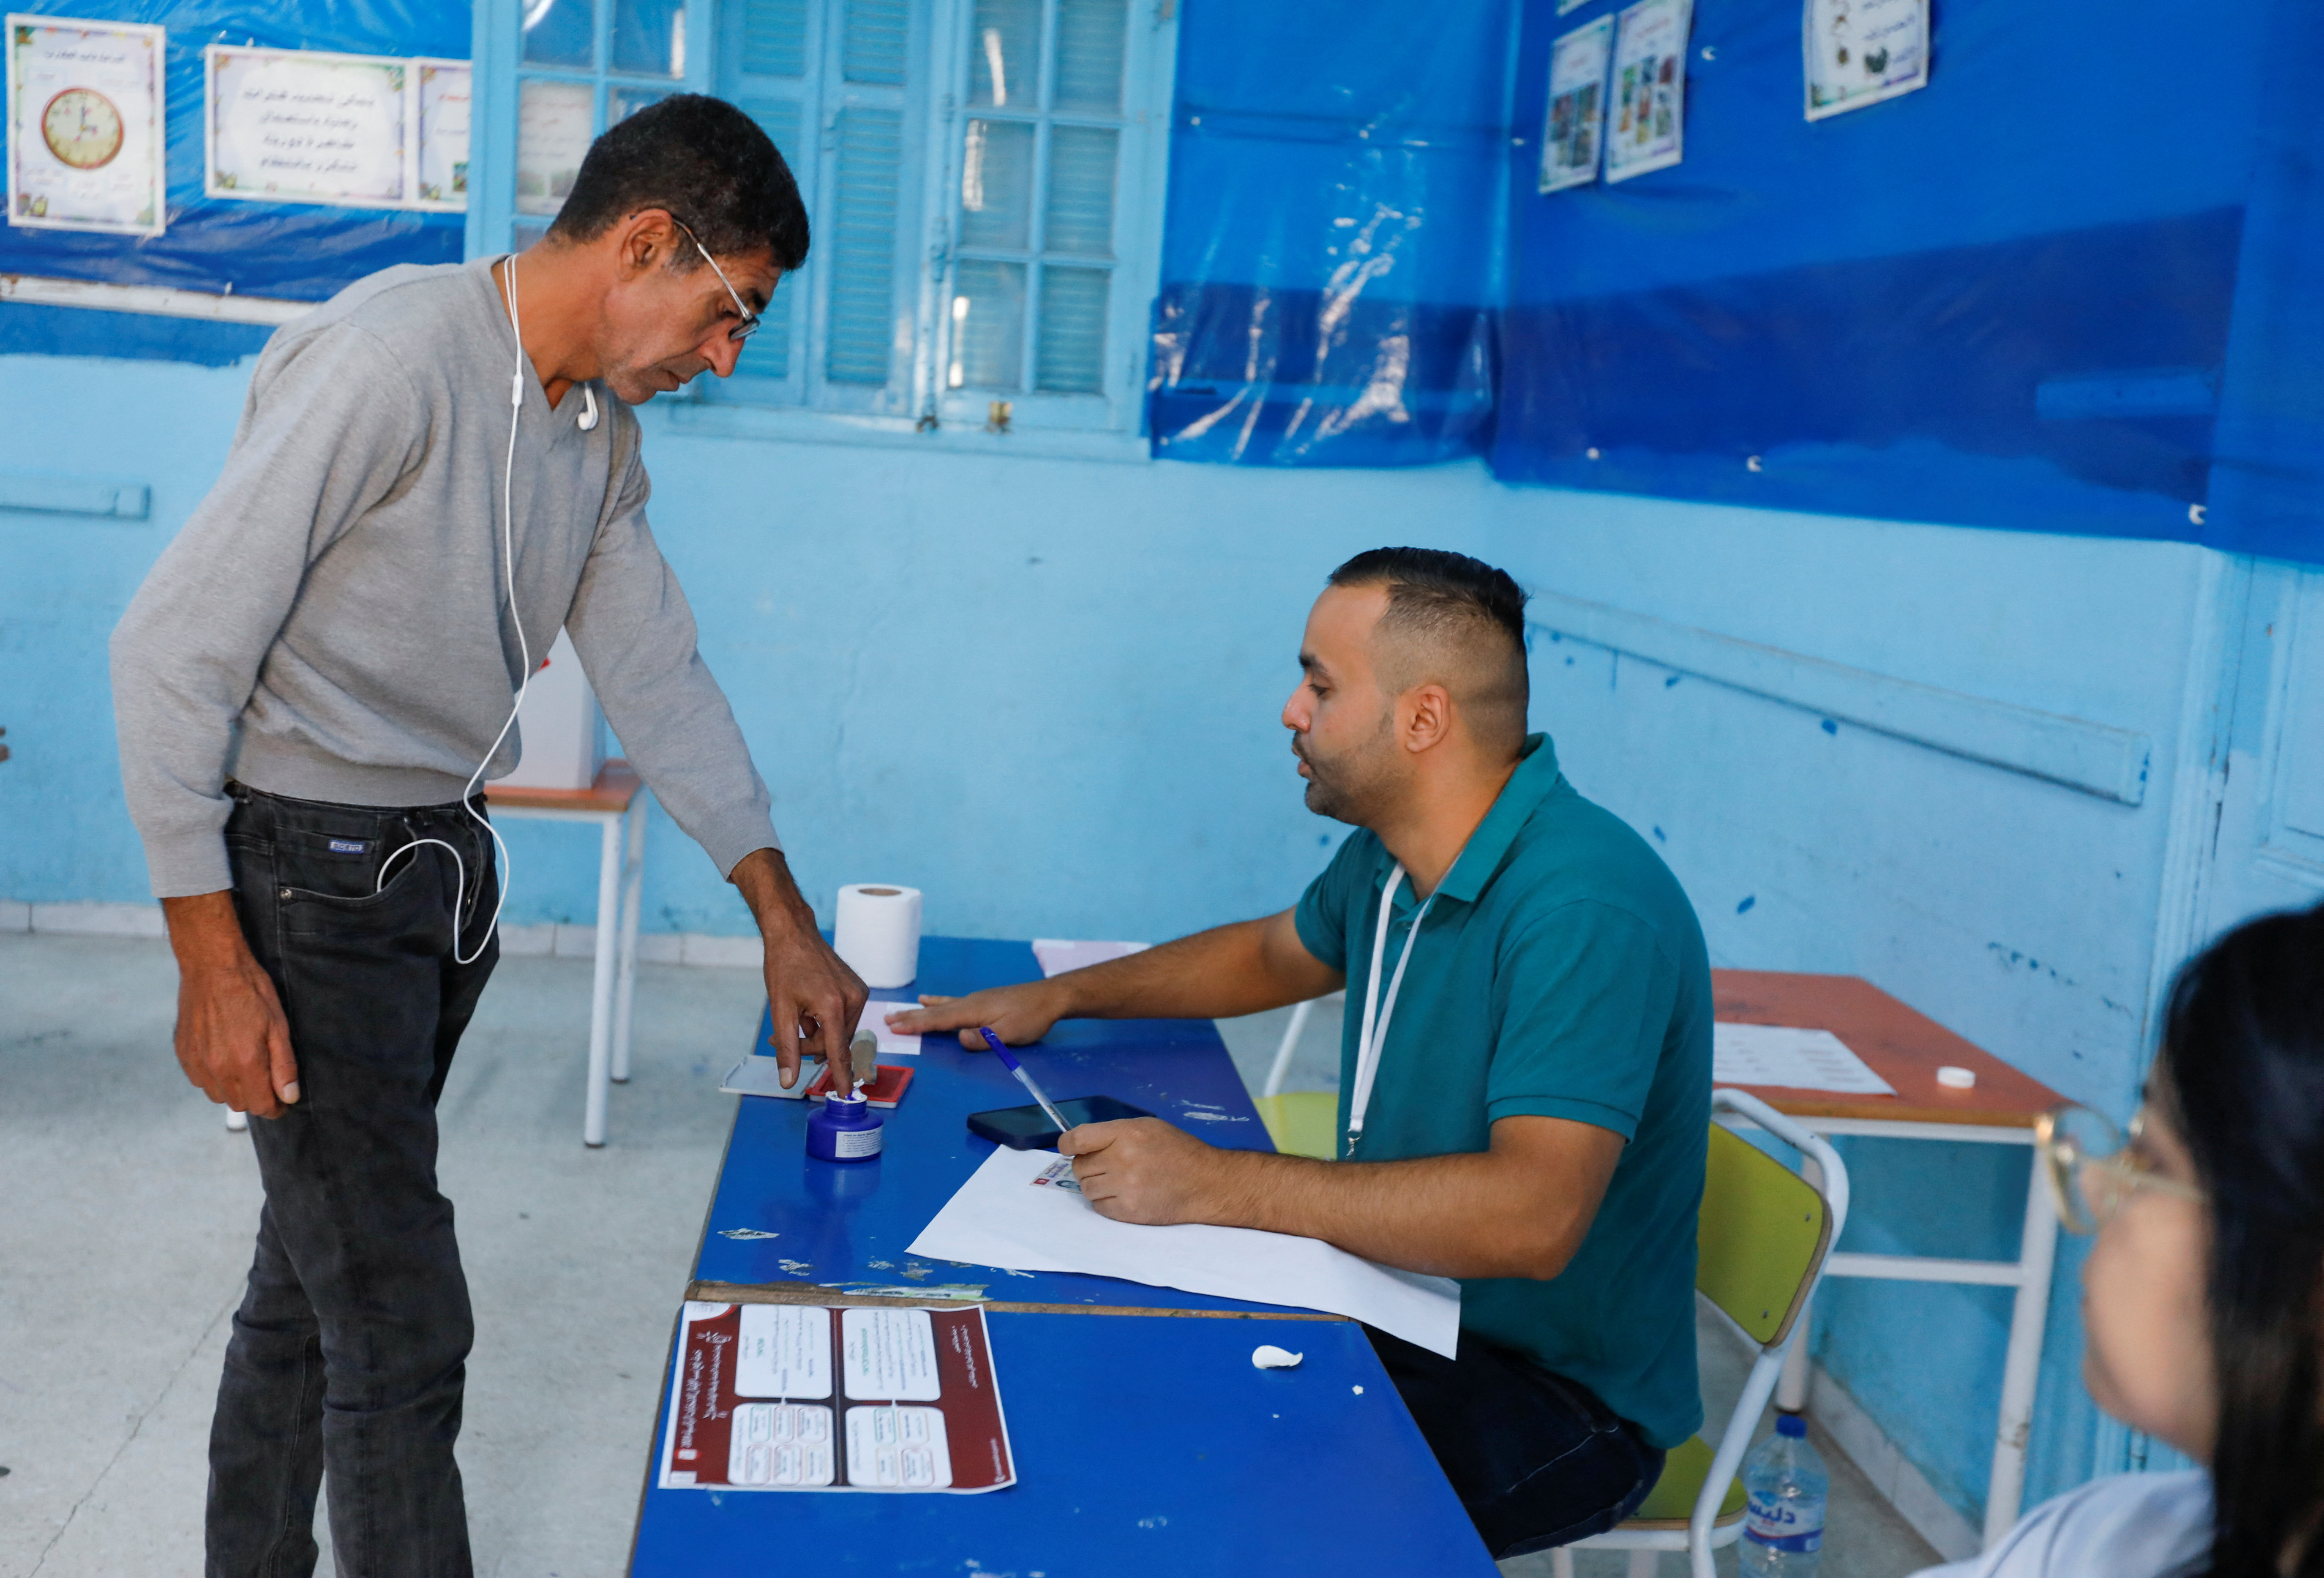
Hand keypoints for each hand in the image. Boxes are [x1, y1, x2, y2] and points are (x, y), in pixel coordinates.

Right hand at [162, 891, 298, 1117]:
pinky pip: (200, 1081)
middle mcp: (217, 1068)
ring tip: (246, 1067)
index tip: (284, 1101)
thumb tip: (289, 1097)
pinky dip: (214, 1078)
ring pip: (218, 1095)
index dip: (276, 1107)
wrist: (212, 966)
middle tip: (268, 1080)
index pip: (261, 1106)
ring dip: (234, 1090)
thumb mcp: (279, 1025)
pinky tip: (224, 1058)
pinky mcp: (183, 1053)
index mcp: (245, 1062)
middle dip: (257, 1098)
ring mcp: (197, 1062)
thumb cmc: (251, 991)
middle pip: (240, 1104)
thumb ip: (284, 1066)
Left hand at [730, 849, 867, 1087]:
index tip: (844, 1094)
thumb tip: (788, 1081)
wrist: (794, 934)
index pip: (838, 1052)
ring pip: (840, 1032)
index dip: (840, 1076)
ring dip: (818, 1035)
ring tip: (796, 1020)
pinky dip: (827, 1022)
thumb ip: (786, 1048)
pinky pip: (844, 1018)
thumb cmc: (784, 967)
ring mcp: (859, 993)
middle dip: (810, 1048)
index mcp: (834, 1006)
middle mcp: (853, 1000)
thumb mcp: (780, 1011)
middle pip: (835, 1043)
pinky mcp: (859, 988)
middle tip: (781, 1040)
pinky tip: (808, 1010)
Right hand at [886, 981, 1067, 1048]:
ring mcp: (975, 1000)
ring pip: (940, 1006)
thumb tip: (960, 1039)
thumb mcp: (1010, 1033)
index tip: (894, 1027)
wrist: (1050, 997)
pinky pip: (951, 1001)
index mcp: (974, 1011)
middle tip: (886, 1020)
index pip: (939, 1020)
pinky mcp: (982, 1001)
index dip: (916, 1024)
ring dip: (918, 1011)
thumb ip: (984, 1038)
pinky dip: (936, 1001)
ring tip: (898, 1012)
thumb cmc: (1032, 1017)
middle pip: (934, 1012)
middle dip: (909, 1017)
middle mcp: (969, 1002)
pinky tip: (928, 998)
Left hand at [1059, 1117, 1235, 1225]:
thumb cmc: (1178, 1150)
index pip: (1078, 1139)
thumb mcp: (1149, 1128)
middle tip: (1104, 1166)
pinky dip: (1105, 1202)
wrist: (1205, 1183)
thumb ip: (1115, 1133)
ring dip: (1095, 1185)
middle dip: (1087, 1166)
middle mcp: (1122, 1159)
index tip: (1068, 1148)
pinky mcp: (1128, 1211)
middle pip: (1080, 1166)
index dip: (1067, 1144)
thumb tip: (1081, 1144)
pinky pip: (1098, 1207)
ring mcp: (1125, 1187)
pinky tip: (1123, 1195)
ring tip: (1116, 1181)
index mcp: (1127, 1134)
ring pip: (1086, 1189)